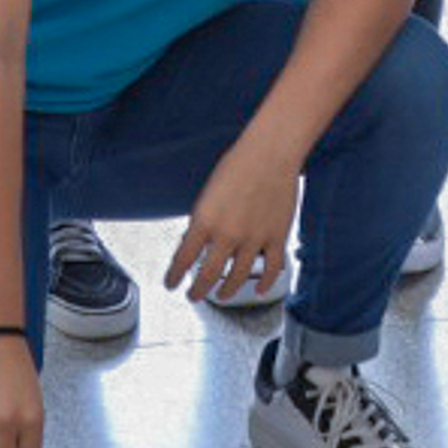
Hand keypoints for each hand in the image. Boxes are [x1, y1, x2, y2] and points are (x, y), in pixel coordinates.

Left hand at [167, 135, 298, 306]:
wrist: (271, 152)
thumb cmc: (238, 164)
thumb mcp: (208, 193)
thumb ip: (202, 221)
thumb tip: (197, 244)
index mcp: (205, 221)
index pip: (183, 259)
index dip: (174, 276)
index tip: (170, 284)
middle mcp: (228, 234)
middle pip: (208, 276)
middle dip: (197, 291)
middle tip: (193, 296)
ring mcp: (254, 238)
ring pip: (238, 278)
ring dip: (227, 291)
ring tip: (221, 295)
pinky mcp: (277, 237)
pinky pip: (271, 269)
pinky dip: (265, 284)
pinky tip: (258, 289)